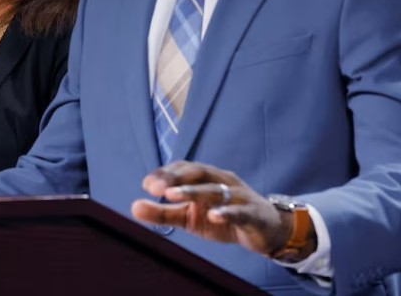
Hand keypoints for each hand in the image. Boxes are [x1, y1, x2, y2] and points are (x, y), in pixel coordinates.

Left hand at [131, 161, 298, 257]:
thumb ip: (162, 212)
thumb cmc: (223, 218)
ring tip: (173, 195)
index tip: (147, 184)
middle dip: (175, 178)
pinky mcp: (253, 213)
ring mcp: (238, 195)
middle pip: (197, 173)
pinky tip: (213, 216)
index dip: (165, 173)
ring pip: (215, 190)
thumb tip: (133, 207)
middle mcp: (222, 181)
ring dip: (193, 192)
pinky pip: (239, 211)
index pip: (183, 168)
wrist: (267, 231)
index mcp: (206, 178)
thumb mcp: (190, 217)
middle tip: (155, 188)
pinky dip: (226, 212)